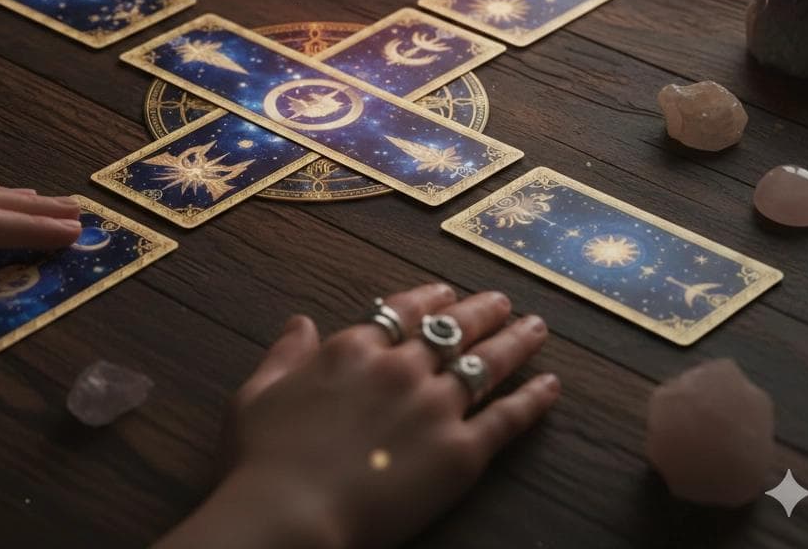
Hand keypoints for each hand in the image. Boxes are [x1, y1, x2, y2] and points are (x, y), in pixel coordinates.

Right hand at [161, 283, 558, 548]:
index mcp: (354, 349)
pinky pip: (506, 418)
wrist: (289, 515)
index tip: (448, 292)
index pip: (404, 311)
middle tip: (504, 301)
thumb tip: (300, 322)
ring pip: (486, 363)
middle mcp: (401, 367)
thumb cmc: (263, 459)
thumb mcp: (257, 394)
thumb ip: (284, 354)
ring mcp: (435, 406)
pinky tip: (551, 385)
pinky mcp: (460, 453)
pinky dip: (532, 400)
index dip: (430, 298)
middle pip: (452, 329)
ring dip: (515, 341)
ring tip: (536, 328)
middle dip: (482, 311)